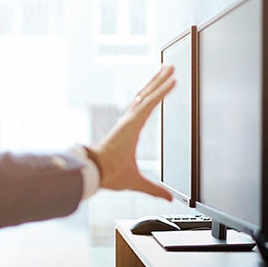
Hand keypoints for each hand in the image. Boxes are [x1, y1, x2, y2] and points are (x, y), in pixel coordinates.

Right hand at [87, 64, 175, 200]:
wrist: (97, 173)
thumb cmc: (109, 174)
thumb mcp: (137, 182)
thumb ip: (154, 189)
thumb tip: (168, 198)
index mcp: (128, 131)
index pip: (143, 109)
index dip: (152, 96)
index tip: (159, 87)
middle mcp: (129, 121)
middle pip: (145, 96)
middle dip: (156, 82)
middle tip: (167, 70)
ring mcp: (130, 120)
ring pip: (148, 95)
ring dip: (160, 81)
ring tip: (170, 69)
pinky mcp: (132, 121)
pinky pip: (150, 102)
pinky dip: (161, 91)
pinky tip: (171, 81)